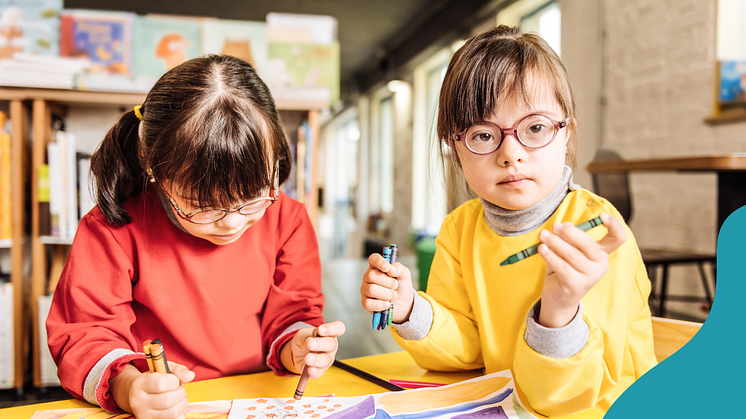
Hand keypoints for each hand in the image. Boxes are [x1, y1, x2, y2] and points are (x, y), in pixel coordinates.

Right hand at [109, 362, 194, 418]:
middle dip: (180, 392)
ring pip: (172, 412)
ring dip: (182, 403)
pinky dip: (180, 413)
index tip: (174, 380)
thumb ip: (178, 370)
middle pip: (167, 400)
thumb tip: (190, 375)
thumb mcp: (163, 369)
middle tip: (178, 389)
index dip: (174, 381)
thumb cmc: (154, 380)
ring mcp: (144, 415)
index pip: (160, 384)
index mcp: (140, 385)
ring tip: (178, 397)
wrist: (139, 395)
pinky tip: (176, 406)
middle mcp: (138, 402)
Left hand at [287, 321, 345, 377]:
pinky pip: (319, 372)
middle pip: (331, 345)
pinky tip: (310, 370)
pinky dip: (314, 372)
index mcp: (329, 334)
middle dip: (320, 344)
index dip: (332, 329)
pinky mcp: (320, 371)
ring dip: (316, 359)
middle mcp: (331, 347)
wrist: (297, 353)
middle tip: (310, 344)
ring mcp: (327, 359)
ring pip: (326, 360)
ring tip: (307, 358)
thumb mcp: (302, 334)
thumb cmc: (304, 340)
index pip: (338, 328)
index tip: (320, 330)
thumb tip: (309, 342)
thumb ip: (306, 337)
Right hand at [361, 253, 414, 322]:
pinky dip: (381, 304)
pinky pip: (369, 303)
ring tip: (394, 296)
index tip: (387, 267)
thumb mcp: (404, 275)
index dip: (379, 262)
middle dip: (387, 282)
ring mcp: (365, 290)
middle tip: (396, 285)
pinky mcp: (365, 303)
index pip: (373, 259)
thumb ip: (398, 268)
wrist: (404, 304)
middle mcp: (368, 277)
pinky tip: (388, 304)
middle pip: (371, 275)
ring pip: (371, 290)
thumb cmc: (401, 287)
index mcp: (377, 267)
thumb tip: (390, 268)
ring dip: (387, 294)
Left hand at [537, 212, 626, 327]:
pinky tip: (542, 249)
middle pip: (588, 244)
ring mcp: (590, 277)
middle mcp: (600, 264)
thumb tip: (561, 226)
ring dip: (555, 242)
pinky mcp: (576, 285)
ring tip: (543, 235)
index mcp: (602, 252)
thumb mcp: (570, 251)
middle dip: (569, 233)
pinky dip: (550, 256)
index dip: (614, 225)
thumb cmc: (564, 268)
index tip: (601, 216)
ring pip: (572, 255)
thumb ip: (569, 239)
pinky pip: (562, 267)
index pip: (618, 238)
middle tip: (554, 226)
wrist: (559, 298)